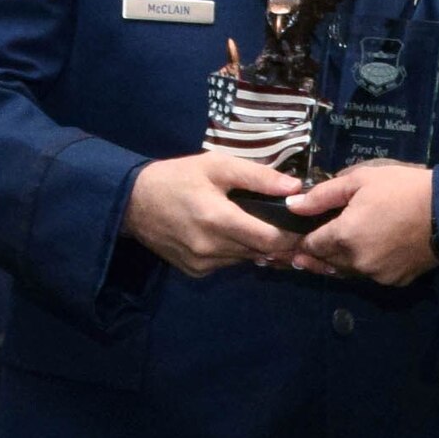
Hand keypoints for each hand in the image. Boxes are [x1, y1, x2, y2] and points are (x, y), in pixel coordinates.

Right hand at [122, 152, 303, 277]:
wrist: (132, 202)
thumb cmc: (178, 177)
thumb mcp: (217, 165)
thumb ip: (258, 177)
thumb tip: (295, 187)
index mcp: (218, 220)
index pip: (270, 240)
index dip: (292, 236)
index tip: (306, 226)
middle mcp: (211, 249)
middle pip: (261, 252)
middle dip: (280, 242)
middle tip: (293, 227)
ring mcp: (202, 264)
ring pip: (246, 259)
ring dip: (257, 247)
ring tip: (263, 226)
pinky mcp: (194, 271)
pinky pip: (228, 263)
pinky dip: (237, 251)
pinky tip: (234, 234)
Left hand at [290, 164, 436, 285]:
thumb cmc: (402, 188)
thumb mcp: (361, 179)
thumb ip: (322, 194)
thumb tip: (291, 205)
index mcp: (343, 236)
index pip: (310, 244)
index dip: (302, 239)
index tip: (298, 234)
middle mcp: (355, 262)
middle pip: (326, 261)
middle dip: (317, 253)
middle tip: (307, 247)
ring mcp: (376, 275)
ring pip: (347, 271)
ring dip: (339, 262)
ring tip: (336, 250)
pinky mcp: (395, 281)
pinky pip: (370, 275)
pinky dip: (365, 266)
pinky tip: (368, 253)